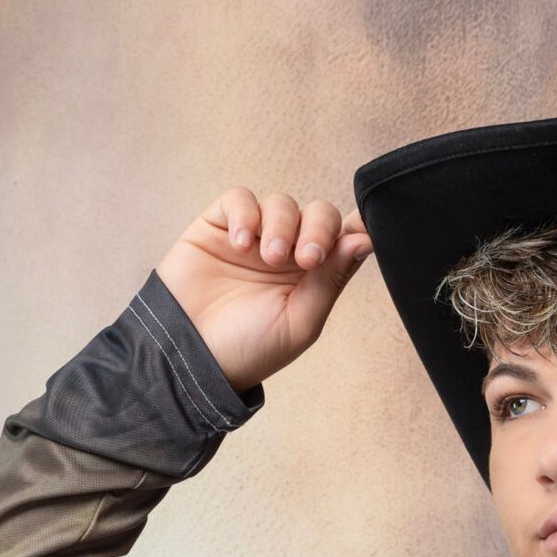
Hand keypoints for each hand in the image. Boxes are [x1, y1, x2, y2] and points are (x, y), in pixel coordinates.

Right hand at [154, 185, 373, 394]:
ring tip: (268, 257)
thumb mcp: (300, 321)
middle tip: (306, 259)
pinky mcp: (219, 226)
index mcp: (314, 277)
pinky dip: (245, 214)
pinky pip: (240, 199)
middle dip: (319, 229)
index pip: (344, 239)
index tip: (362, 231)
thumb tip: (365, 239)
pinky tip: (242, 244)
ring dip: (281, 226)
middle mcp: (288, 252)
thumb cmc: (249, 349)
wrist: (191, 356)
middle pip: (318, 214)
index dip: (357, 227)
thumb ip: (331, 279)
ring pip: (281, 204)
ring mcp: (255, 237)